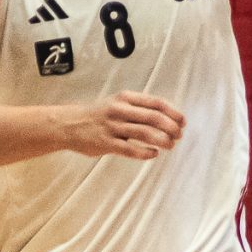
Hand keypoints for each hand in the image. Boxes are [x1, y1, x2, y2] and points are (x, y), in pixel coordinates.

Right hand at [62, 91, 184, 160]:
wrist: (69, 124)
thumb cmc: (98, 115)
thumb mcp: (117, 103)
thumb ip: (138, 108)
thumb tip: (166, 117)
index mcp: (125, 98)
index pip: (156, 103)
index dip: (173, 112)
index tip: (183, 121)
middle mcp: (120, 110)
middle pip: (154, 118)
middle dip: (171, 127)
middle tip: (179, 135)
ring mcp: (113, 127)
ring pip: (145, 133)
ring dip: (162, 140)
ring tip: (170, 145)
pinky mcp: (106, 143)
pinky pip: (131, 149)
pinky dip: (145, 152)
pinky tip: (153, 154)